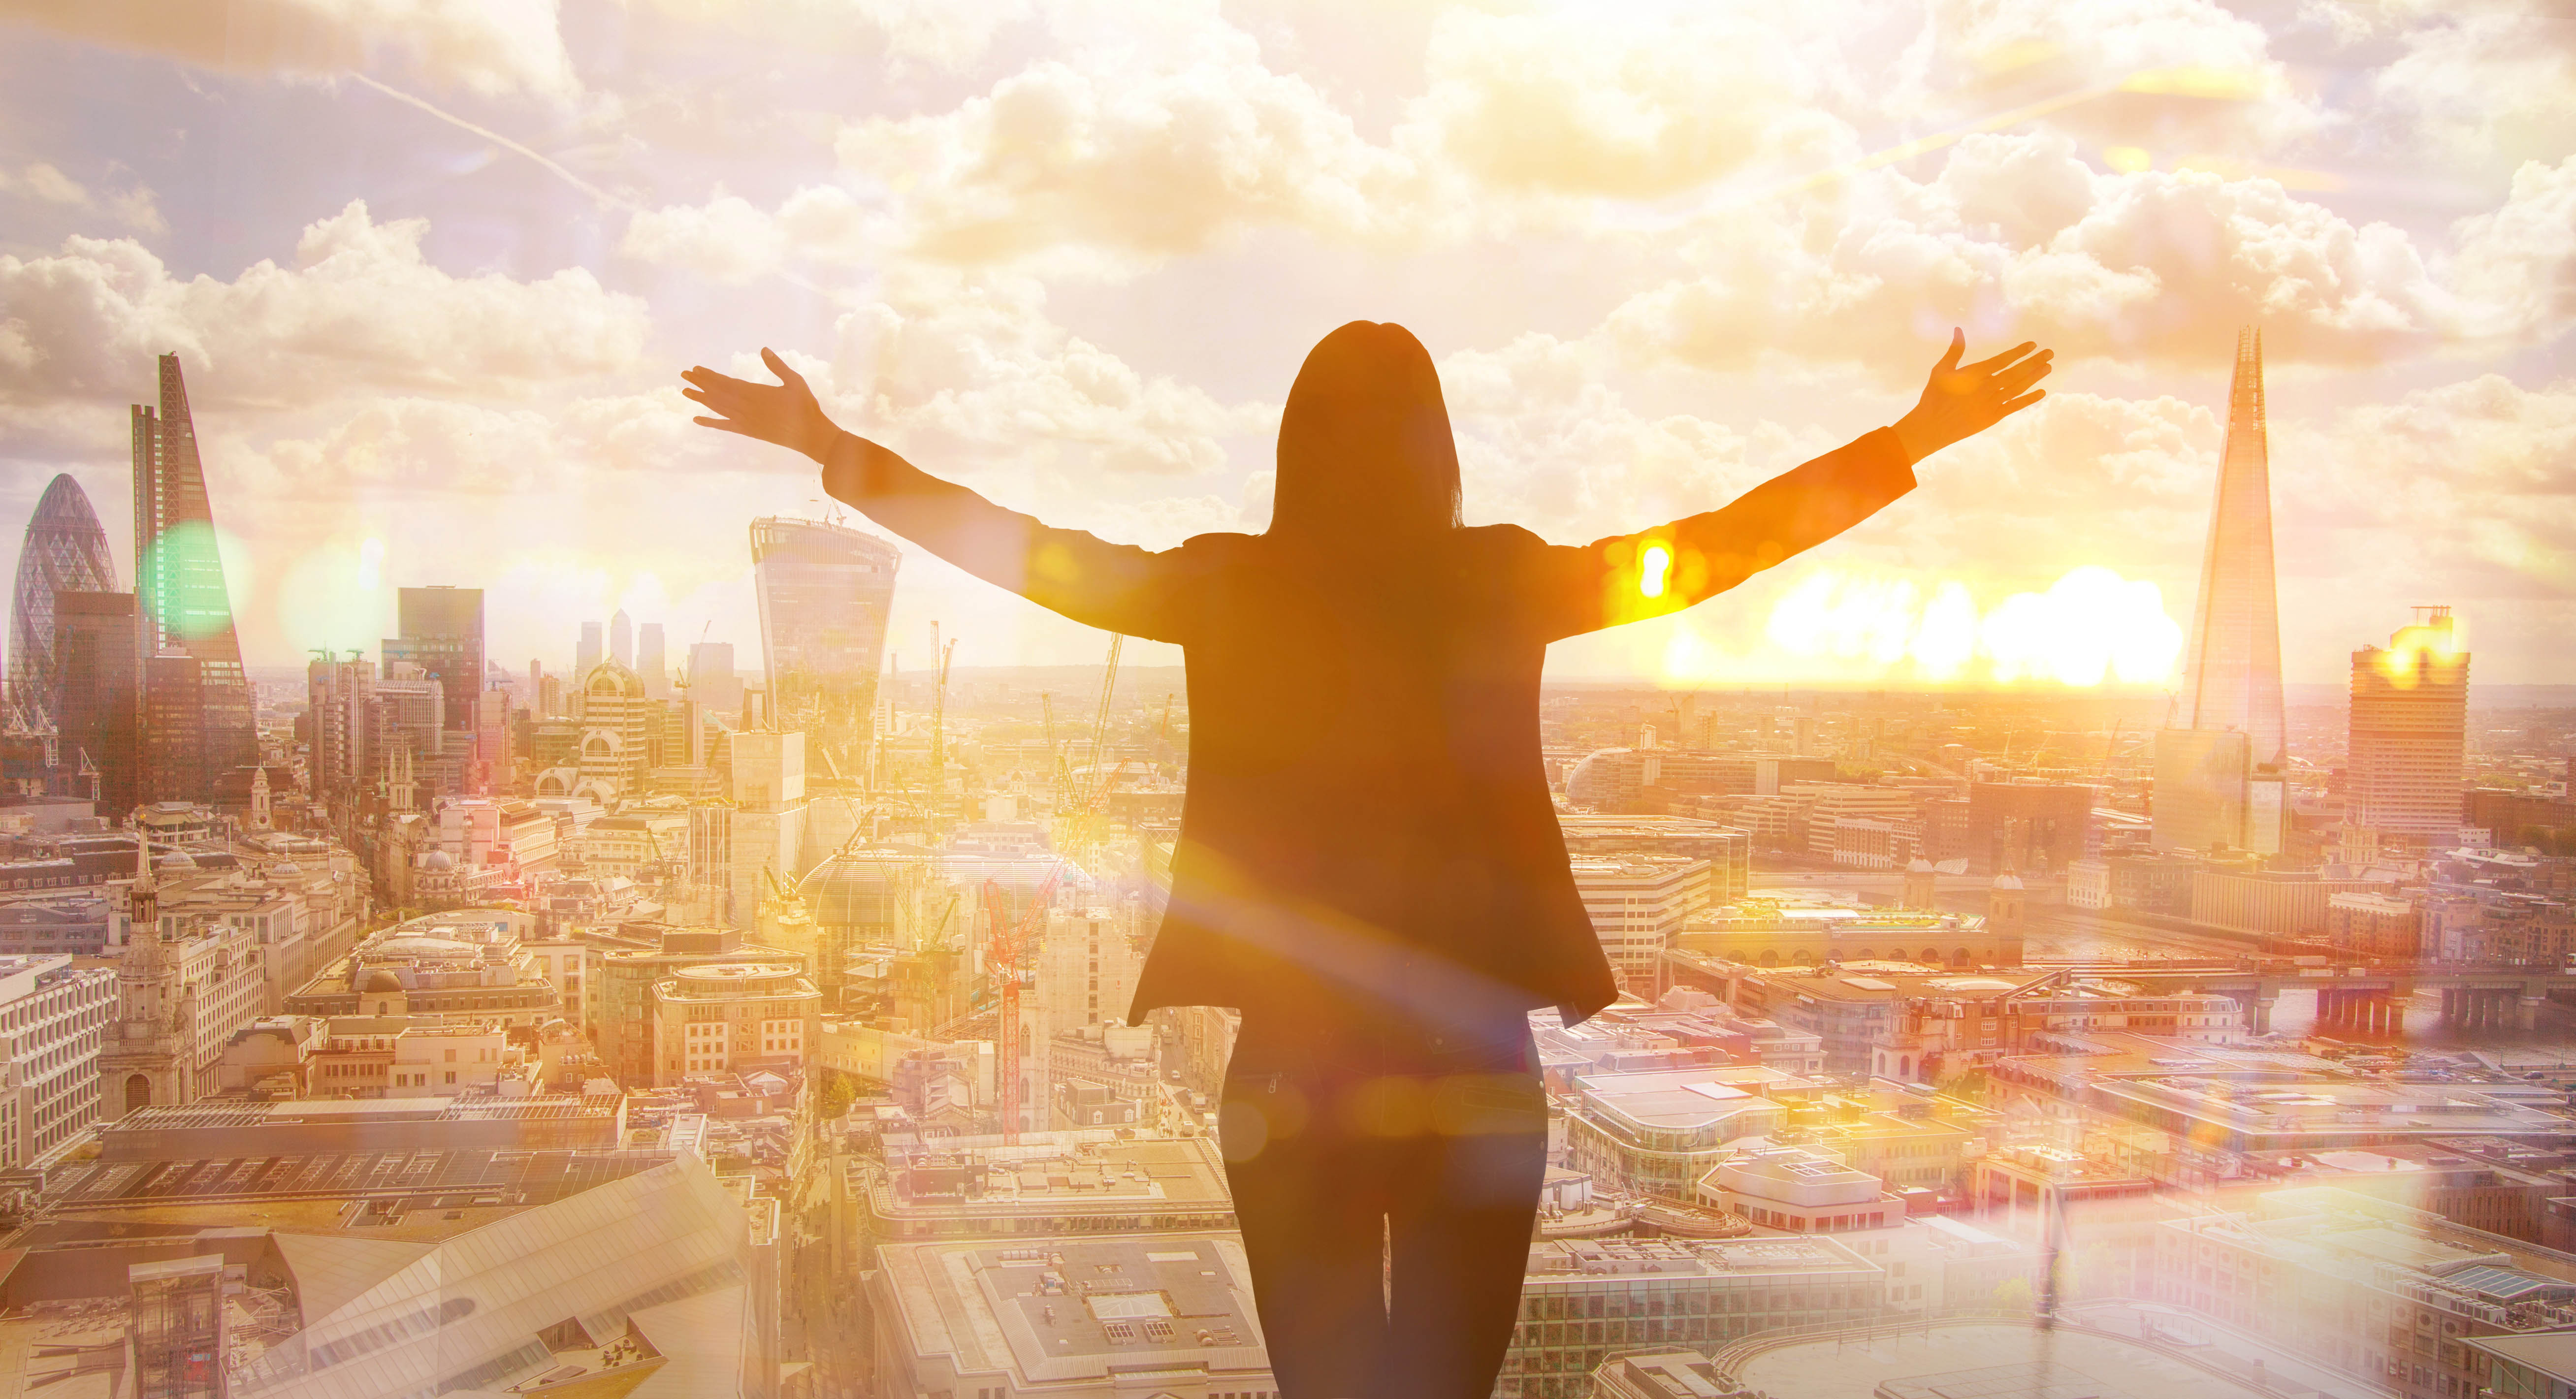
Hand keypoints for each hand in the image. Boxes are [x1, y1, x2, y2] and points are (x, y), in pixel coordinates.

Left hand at [681, 349, 840, 460]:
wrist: (808, 435)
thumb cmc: (804, 407)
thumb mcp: (795, 381)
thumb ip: (778, 366)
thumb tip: (763, 349)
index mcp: (754, 392)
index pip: (725, 382)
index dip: (709, 376)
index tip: (695, 369)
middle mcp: (744, 406)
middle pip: (717, 393)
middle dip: (700, 384)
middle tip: (684, 376)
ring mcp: (744, 420)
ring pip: (717, 407)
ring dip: (700, 399)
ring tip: (685, 392)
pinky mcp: (747, 431)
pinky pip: (724, 426)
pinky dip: (710, 422)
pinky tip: (697, 420)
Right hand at [1891, 329, 2051, 463]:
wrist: (1932, 427)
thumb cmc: (1934, 396)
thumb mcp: (1941, 370)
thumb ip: (1954, 350)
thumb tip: (1959, 329)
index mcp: (1974, 374)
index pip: (2002, 360)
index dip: (2018, 352)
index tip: (2033, 345)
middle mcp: (1986, 388)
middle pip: (2015, 372)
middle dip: (2034, 361)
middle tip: (2049, 353)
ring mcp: (1991, 403)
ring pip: (2018, 387)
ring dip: (2034, 377)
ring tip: (2048, 368)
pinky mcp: (1992, 417)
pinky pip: (2015, 406)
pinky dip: (2029, 399)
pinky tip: (2041, 392)